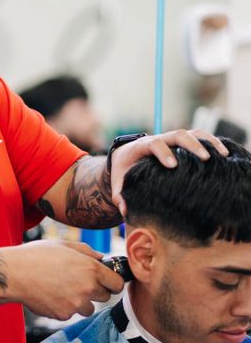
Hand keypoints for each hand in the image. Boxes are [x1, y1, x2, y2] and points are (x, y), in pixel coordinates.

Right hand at [6, 240, 124, 321]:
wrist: (13, 274)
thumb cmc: (36, 255)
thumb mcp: (64, 245)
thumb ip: (87, 252)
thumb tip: (101, 258)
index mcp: (90, 268)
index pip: (117, 284)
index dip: (112, 283)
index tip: (106, 282)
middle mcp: (87, 287)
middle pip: (105, 297)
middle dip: (95, 291)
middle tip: (77, 283)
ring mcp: (75, 304)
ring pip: (88, 308)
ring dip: (80, 302)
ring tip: (61, 289)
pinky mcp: (62, 315)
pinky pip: (70, 314)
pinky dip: (63, 307)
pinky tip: (50, 295)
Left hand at [110, 129, 229, 216]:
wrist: (126, 156)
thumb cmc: (124, 171)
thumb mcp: (119, 184)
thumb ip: (119, 196)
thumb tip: (124, 209)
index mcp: (142, 146)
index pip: (154, 144)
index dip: (163, 152)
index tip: (172, 165)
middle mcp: (159, 139)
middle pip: (178, 134)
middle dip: (192, 145)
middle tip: (205, 158)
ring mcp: (172, 140)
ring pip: (192, 133)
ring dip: (208, 141)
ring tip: (223, 155)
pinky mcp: (181, 143)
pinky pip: (199, 137)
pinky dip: (212, 142)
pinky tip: (224, 154)